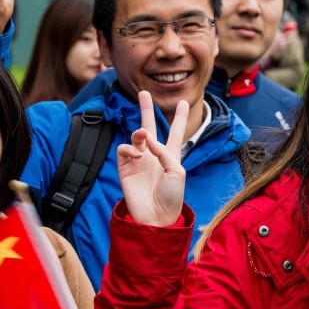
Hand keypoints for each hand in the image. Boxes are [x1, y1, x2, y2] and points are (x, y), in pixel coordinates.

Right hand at [116, 91, 188, 226]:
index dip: (179, 118)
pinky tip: (137, 154)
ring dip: (139, 132)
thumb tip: (147, 137)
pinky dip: (129, 148)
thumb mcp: (177, 172)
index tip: (184, 102)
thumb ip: (165, 152)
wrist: (156, 216)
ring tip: (142, 136)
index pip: (175, 132)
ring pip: (136, 136)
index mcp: (171, 156)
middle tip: (143, 93)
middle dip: (146, 110)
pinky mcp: (125, 167)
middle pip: (150, 127)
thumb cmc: (172, 196)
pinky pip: (124, 149)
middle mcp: (154, 155)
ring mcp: (139, 160)